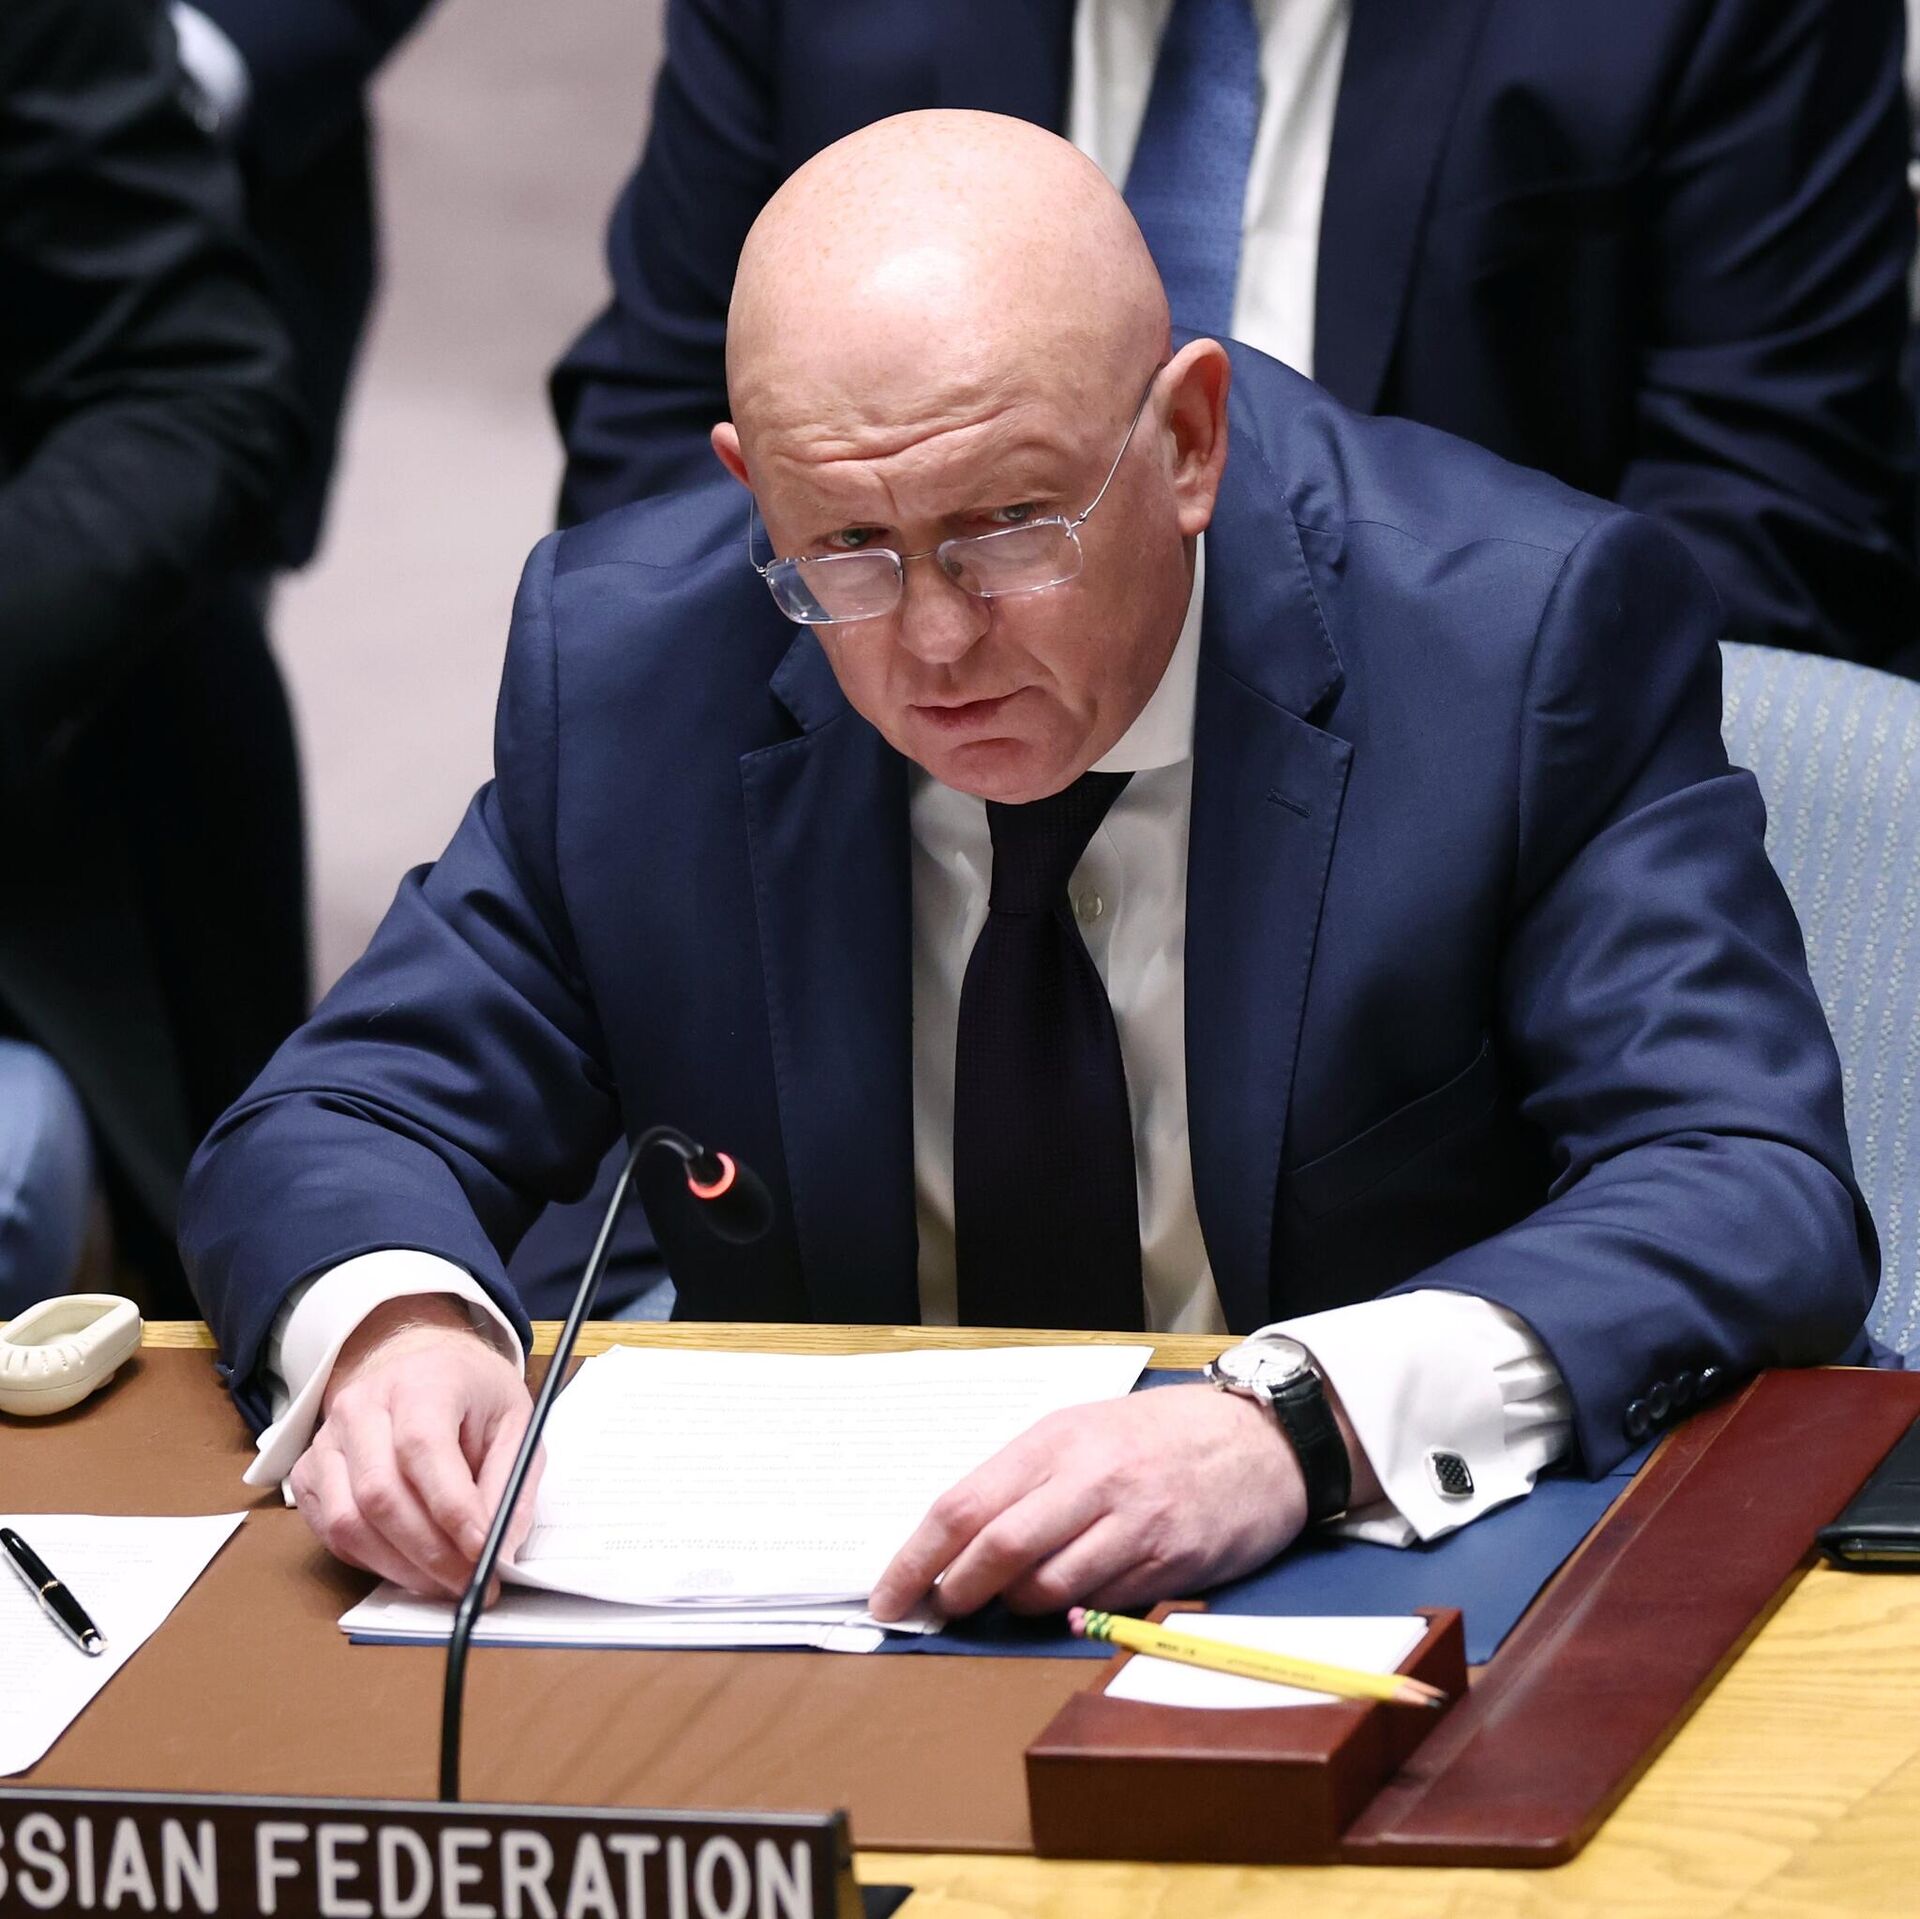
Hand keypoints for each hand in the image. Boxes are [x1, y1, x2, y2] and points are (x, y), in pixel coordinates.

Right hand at [288, 1296, 538, 1601]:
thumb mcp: (515, 1422)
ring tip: (443, 1582)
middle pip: (381, 1494)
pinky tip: (408, 1565)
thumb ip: (511, 1483)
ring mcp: (326, 1439)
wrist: (422, 1366)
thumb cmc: (471, 1395)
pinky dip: (372, 1560)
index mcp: (420, 1381)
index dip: (452, 1510)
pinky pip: (331, 1532)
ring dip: (400, 1567)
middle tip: (470, 1584)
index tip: (483, 1553)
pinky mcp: (308, 1471)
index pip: (423, 1448)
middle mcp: (361, 1406)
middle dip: (429, 1553)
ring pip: (349, 1522)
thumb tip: (501, 1550)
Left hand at [869, 1384, 1317, 1621]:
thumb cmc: (1159, 1436)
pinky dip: (1069, 1614)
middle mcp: (1091, 1478)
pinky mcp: (1169, 1563)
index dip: (915, 1559)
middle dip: (956, 1593)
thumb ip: (1026, 1479)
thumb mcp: (1085, 1430)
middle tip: (938, 1612)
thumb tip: (958, 1543)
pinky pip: (1098, 1605)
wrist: (1261, 1440)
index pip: (964, 1505)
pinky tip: (1066, 1603)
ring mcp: (1132, 1524)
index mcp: (1056, 1439)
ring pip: (1044, 1588)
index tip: (887, 1597)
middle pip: (997, 1550)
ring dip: (1013, 1608)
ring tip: (1011, 1601)